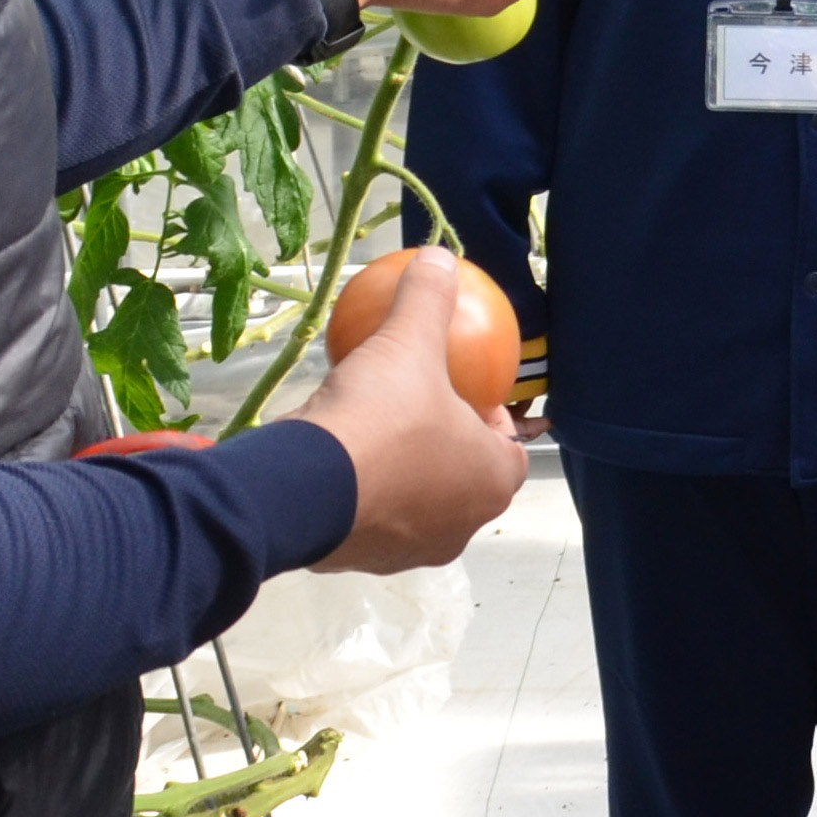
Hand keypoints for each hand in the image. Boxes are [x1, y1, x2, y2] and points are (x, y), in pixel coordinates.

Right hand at [297, 249, 529, 571]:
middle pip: (466, 481)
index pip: (513, 451)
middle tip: (421, 409)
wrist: (303, 488)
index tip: (466, 394)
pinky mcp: (360, 561)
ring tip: (376, 431)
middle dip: (448, 449)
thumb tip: (440, 255)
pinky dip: (361, 493)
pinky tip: (336, 457)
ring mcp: (411, 552)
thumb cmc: (380, 417)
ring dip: (405, 476)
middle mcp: (462, 527)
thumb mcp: (408, 342)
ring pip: (418, 506)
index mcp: (493, 482)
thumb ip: (428, 297)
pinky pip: (370, 520)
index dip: (495, 422)